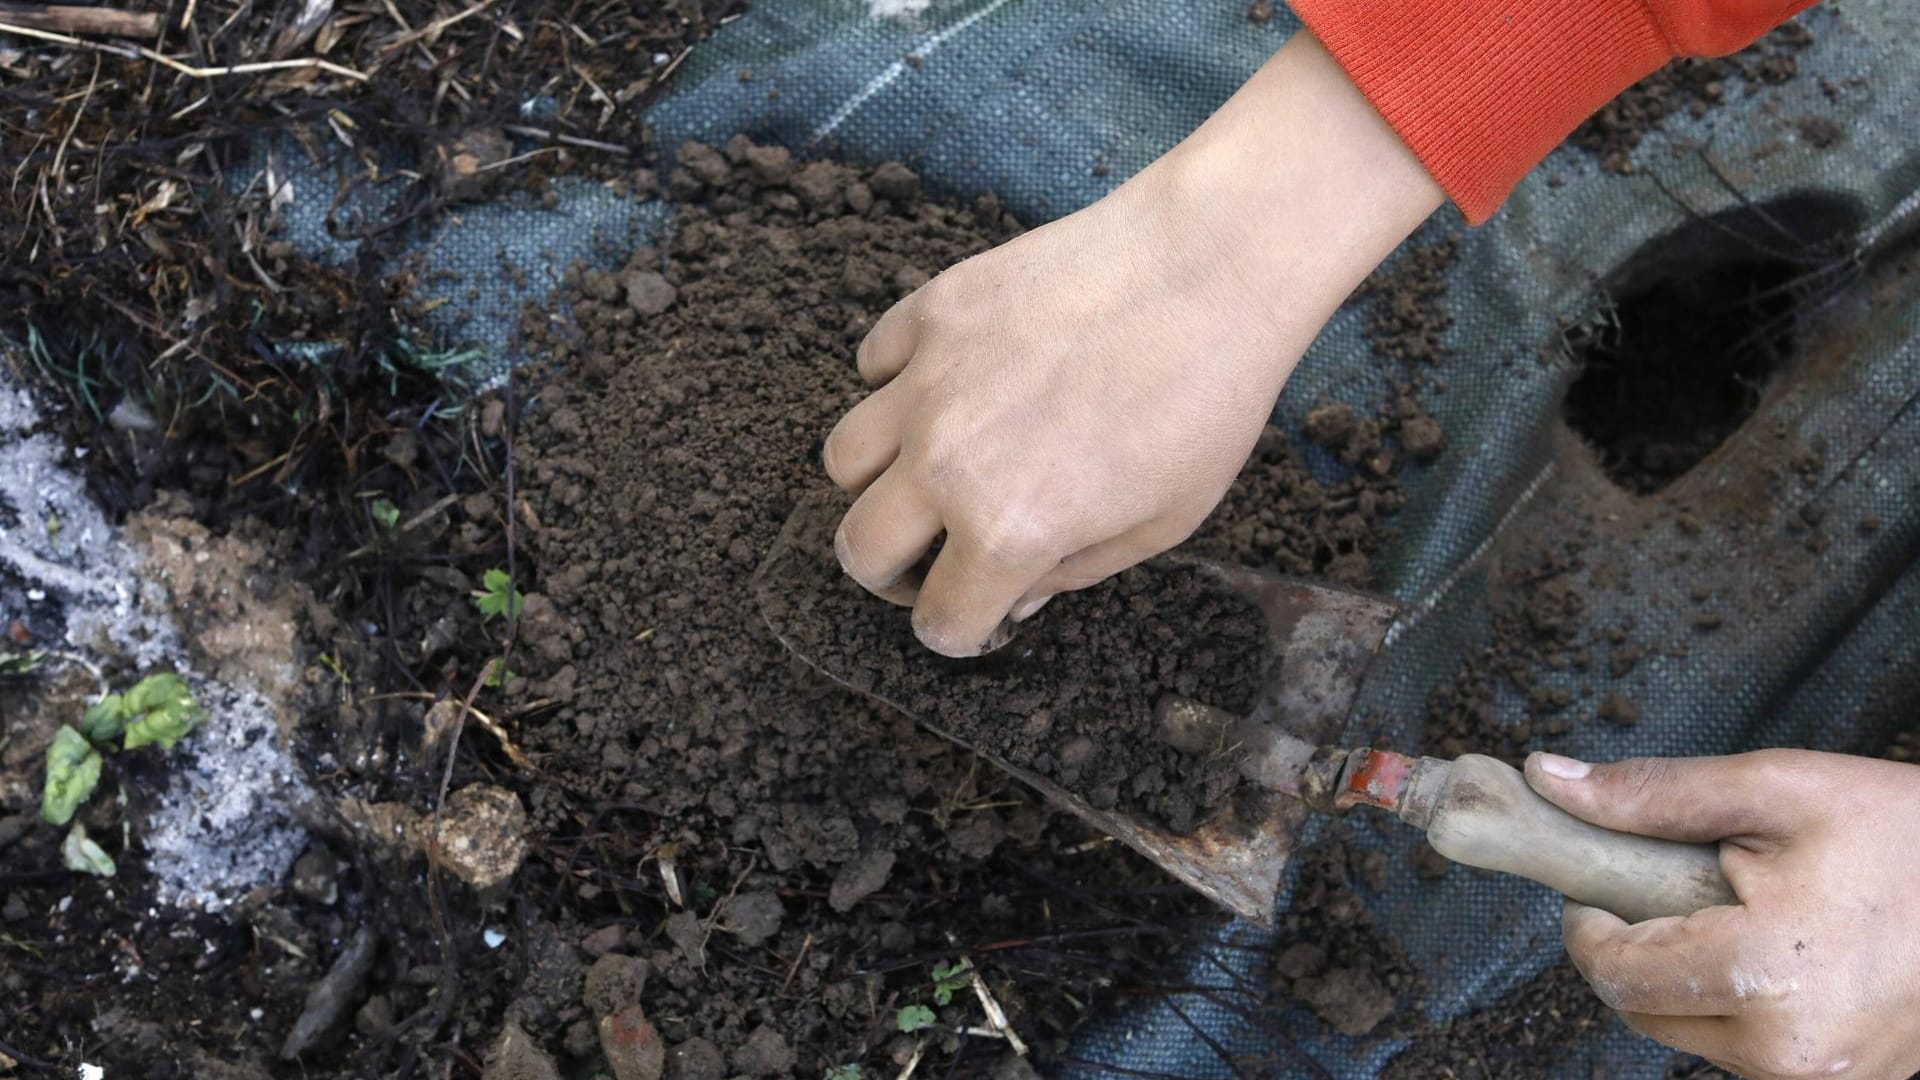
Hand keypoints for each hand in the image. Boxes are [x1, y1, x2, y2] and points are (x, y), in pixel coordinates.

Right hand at [823, 33, 1442, 655]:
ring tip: (931, 468)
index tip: (984, 608)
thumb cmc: (1204, 402)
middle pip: (857, 550)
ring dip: (879, 480)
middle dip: (892, 572)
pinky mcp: (931, 312)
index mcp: (1006, 532)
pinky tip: (951, 382)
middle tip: (934, 554)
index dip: (963, 627)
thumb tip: (1019, 592)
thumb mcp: (1161, 523)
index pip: (939, 620)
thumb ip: (1074, 572)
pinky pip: (872, 364)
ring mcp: (927, 383)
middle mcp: (944, 464)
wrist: (1208, 266)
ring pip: (842, 460)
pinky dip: (895, 383)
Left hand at [1525, 749, 1919, 1078]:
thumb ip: (1655, 794)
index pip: (1616, 973)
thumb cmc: (1904, 831)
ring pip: (1693, 1035)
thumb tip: (1549, 779)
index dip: (1587, 925)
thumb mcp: (1777, 787)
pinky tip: (1777, 952)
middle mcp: (1791, 1047)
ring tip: (1740, 916)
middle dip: (1634, 951)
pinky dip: (1738, 1005)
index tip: (1593, 887)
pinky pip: (1750, 1050)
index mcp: (1765, 973)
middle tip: (1670, 892)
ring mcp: (1825, 1076)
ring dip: (1687, 980)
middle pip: (1645, 1011)